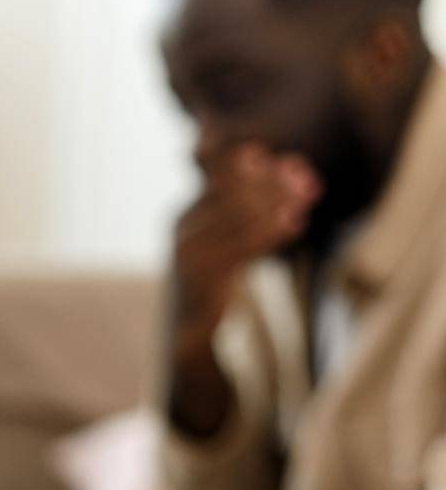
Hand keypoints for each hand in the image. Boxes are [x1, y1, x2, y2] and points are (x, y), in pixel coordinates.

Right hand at [172, 143, 321, 352]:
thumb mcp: (226, 237)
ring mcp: (189, 249)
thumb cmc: (216, 275)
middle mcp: (182, 226)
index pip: (221, 175)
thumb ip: (251, 206)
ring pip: (238, 215)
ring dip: (276, 203)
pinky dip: (271, 230)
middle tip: (307, 182)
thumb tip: (296, 169)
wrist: (190, 323)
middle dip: (273, 183)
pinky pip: (242, 244)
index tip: (296, 165)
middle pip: (232, 191)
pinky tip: (296, 224)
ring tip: (305, 199)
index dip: (260, 167)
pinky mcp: (203, 273)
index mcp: (186, 211)